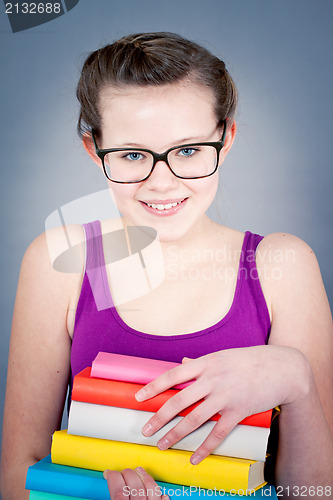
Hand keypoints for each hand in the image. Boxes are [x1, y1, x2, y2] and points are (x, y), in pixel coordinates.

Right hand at [104, 467, 168, 499]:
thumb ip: (112, 498)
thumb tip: (108, 489)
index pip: (118, 490)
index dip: (113, 477)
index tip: (109, 473)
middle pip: (134, 485)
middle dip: (127, 473)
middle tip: (121, 472)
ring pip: (151, 489)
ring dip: (145, 477)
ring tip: (140, 470)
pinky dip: (160, 494)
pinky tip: (158, 490)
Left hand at [135, 345, 309, 463]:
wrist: (281, 368)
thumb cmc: (249, 360)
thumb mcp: (223, 356)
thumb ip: (201, 363)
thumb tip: (183, 362)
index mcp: (206, 364)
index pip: (173, 375)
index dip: (154, 386)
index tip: (138, 398)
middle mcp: (213, 379)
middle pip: (179, 400)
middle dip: (159, 417)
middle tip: (145, 430)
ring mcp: (226, 396)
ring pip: (194, 419)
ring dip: (175, 434)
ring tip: (162, 444)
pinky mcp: (239, 411)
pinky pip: (218, 433)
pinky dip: (205, 447)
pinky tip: (194, 458)